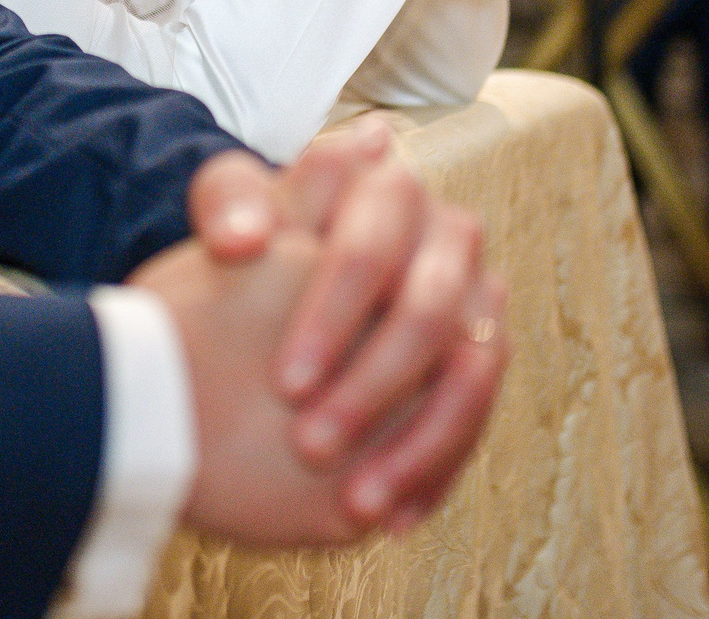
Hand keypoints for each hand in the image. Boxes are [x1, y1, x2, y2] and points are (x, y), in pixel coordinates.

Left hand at [172, 123, 511, 535]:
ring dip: (417, 445)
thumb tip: (245, 239)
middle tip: (312, 446)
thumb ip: (229, 207)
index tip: (284, 384)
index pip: (372, 247)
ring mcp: (476, 300)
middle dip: (373, 386)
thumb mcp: (228, 212)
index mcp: (389, 189)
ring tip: (356, 505)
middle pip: (430, 312)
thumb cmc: (247, 248)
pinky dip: (433, 471)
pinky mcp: (481, 359)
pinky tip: (386, 520)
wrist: (270, 296)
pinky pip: (477, 419)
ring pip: (470, 372)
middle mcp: (449, 238)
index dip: (332, 314)